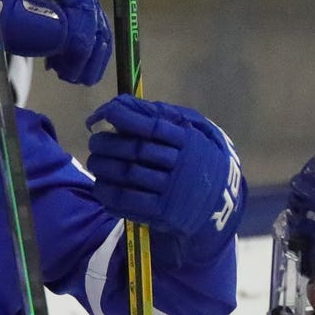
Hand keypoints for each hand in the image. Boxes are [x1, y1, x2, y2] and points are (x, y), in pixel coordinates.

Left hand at [0, 0, 112, 85]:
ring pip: (75, 12)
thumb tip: (63, 32)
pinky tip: (61, 68)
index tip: (79, 51)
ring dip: (83, 45)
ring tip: (76, 75)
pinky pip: (62, 26)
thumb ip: (15, 16)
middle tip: (84, 72)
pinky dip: (68, 48)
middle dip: (88, 34)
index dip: (80, 14)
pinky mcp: (32, 12)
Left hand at [85, 96, 244, 245]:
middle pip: (135, 150)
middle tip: (94, 142)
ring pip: (127, 174)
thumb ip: (162, 117)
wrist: (221, 204)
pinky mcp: (162, 212)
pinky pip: (127, 200)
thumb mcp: (193, 133)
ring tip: (94, 162)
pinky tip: (100, 186)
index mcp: (188, 140)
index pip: (152, 126)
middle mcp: (180, 164)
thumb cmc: (198, 161)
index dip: (124, 118)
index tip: (103, 115)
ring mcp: (171, 189)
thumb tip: (123, 102)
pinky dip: (108, 192)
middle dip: (107, 144)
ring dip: (103, 167)